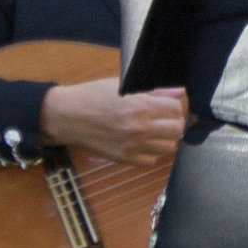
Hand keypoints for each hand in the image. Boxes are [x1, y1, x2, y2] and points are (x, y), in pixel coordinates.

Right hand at [39, 78, 187, 163]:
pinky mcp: (125, 159)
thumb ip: (154, 92)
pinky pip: (151, 160)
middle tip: (164, 118)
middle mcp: (141, 129)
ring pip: (168, 148)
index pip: (176, 110)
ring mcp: (133, 146)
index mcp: (141, 107)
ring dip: (165, 138)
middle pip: (176, 130)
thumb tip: (178, 92)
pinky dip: (151, 152)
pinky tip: (142, 142)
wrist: (68, 117)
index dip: (173, 106)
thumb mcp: (123, 86)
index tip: (167, 105)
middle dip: (173, 122)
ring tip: (155, 131)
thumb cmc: (93, 96)